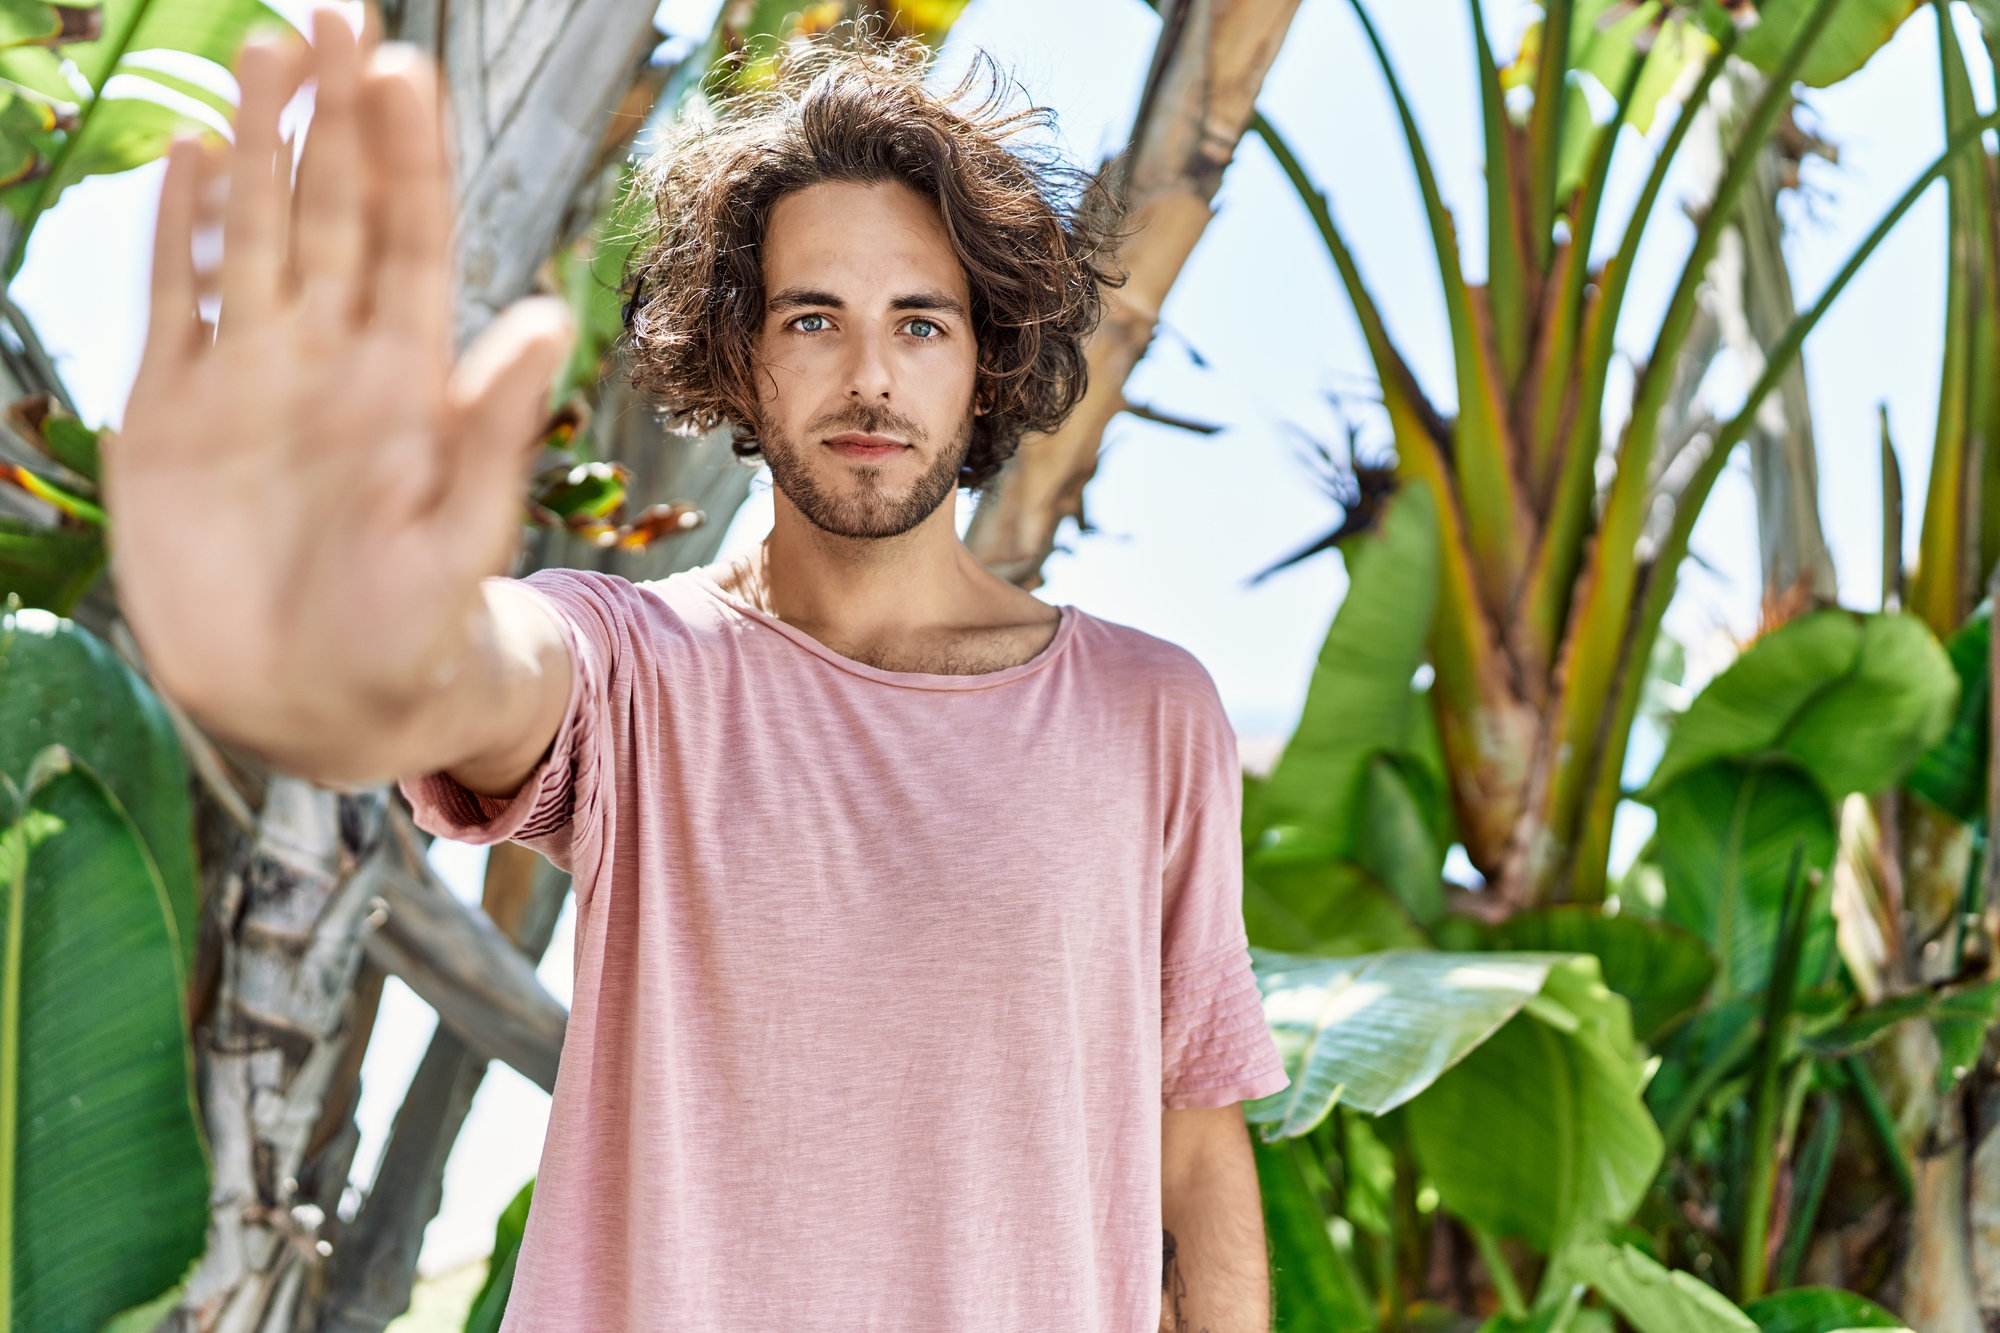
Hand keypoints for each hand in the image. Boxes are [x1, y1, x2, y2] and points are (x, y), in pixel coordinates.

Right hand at [107, 11, 572, 779]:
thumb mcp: (460, 527)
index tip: (403, 70)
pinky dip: (181, 235)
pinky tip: (192, 161)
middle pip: (331, 213)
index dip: (405, 157)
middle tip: (331, 14)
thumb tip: (546, 319)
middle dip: (332, 117)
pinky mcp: (175, 418)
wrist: (323, 703)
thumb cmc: (413, 627)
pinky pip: (177, 306)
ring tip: (264, 51)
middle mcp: (330, 360)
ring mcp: (251, 381)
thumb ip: (493, 427)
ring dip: (258, 148)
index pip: (408, 240)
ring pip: (255, 237)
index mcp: (407, 379)